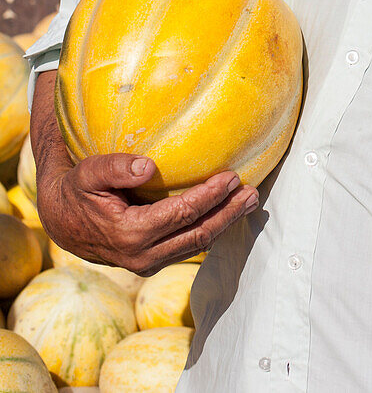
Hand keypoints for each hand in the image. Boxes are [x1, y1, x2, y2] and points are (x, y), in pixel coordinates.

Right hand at [32, 71, 258, 274]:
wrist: (61, 223)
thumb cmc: (77, 191)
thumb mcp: (88, 173)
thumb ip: (115, 167)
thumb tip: (148, 166)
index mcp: (130, 233)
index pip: (182, 214)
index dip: (210, 196)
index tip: (232, 176)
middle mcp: (143, 256)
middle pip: (198, 234)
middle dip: (228, 213)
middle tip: (252, 193)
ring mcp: (148, 263)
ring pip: (197, 245)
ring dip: (225, 223)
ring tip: (248, 202)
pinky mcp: (152, 262)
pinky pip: (188, 247)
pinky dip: (210, 230)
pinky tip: (226, 214)